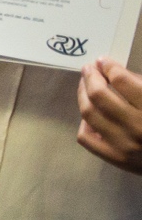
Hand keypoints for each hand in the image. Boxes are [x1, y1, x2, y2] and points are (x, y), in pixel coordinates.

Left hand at [79, 58, 141, 172]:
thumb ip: (140, 85)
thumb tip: (113, 71)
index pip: (123, 81)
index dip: (110, 67)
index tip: (103, 61)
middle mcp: (137, 127)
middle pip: (99, 96)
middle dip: (91, 77)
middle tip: (88, 68)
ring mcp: (124, 145)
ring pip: (89, 114)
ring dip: (83, 95)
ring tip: (85, 85)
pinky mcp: (115, 158)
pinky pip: (86, 138)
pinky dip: (84, 123)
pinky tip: (91, 115)